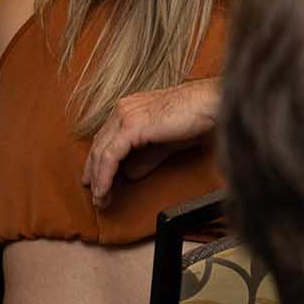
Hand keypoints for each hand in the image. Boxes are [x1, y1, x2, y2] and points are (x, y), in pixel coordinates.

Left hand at [82, 77, 221, 208]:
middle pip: (98, 146)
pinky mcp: (131, 127)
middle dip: (93, 173)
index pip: (105, 138)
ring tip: (100, 199)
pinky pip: (110, 156)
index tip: (97, 181)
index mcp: (130, 109)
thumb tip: (131, 173)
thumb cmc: (197, 116)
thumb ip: (147, 157)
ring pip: (100, 152)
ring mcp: (125, 116)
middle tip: (95, 195)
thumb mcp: (167, 142)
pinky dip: (104, 176)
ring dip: (98, 179)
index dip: (98, 161)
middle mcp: (123, 110)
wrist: (210, 104)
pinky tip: (104, 190)